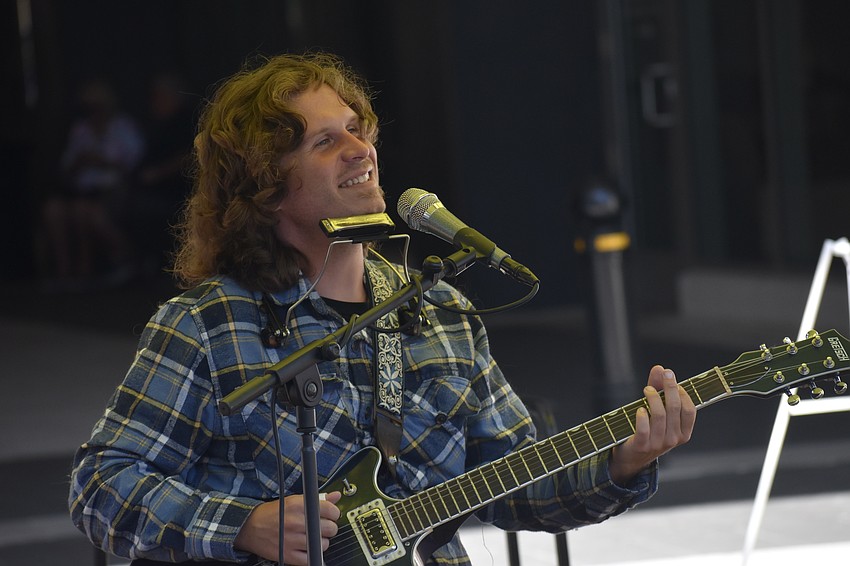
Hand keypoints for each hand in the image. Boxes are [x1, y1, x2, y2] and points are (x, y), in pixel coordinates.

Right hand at [234, 491, 341, 564]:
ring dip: (321, 542)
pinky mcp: (288, 555)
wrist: (250, 526)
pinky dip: (313, 555)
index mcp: (298, 505)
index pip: (330, 510)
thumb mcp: (294, 500)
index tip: (331, 514)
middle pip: (330, 528)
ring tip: (313, 538)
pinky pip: (310, 559)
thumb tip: (335, 496)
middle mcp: (296, 522)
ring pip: (324, 544)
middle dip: (329, 527)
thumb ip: (317, 499)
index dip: (334, 513)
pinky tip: (308, 548)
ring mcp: (292, 540)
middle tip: (322, 526)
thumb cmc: (272, 513)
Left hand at [609, 365, 696, 484]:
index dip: (682, 393)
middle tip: (665, 374)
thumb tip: (660, 368)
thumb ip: (658, 389)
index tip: (673, 379)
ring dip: (653, 398)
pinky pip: (644, 429)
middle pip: (675, 408)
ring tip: (646, 389)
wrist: (633, 457)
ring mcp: (658, 444)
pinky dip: (642, 416)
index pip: (689, 410)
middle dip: (670, 388)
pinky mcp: (642, 446)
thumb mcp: (657, 411)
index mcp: (683, 432)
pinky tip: (639, 409)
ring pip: (660, 416)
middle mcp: (674, 439)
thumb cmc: (648, 430)